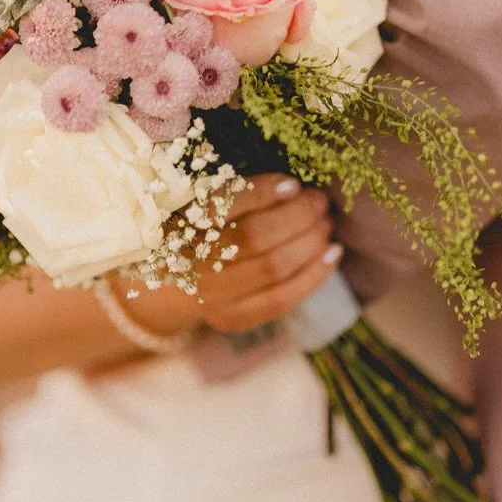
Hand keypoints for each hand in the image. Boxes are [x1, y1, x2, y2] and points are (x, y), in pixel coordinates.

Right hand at [124, 174, 341, 337]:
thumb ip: (238, 193)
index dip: (264, 193)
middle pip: (255, 238)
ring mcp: (210, 296)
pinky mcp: (230, 318)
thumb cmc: (196, 230)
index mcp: (178, 222)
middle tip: (318, 201)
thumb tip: (293, 186)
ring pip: (273, 268)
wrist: (170, 285)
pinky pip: (280, 300)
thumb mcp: (202, 203)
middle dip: (297, 216)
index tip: (293, 184)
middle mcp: (191, 262)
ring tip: (326, 224)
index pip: (223, 205)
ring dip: (310, 243)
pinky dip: (313, 275)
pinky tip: (332, 254)